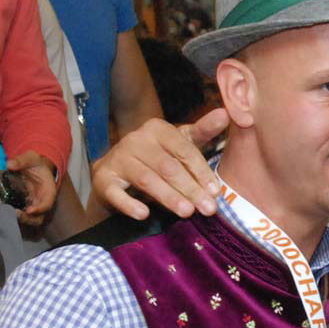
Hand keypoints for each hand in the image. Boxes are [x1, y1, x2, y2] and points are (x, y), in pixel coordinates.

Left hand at [7, 151, 56, 223]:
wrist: (34, 166)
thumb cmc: (37, 164)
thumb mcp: (31, 158)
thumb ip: (21, 161)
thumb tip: (9, 164)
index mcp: (48, 190)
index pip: (47, 204)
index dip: (39, 209)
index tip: (29, 210)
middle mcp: (42, 201)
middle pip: (39, 218)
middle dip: (28, 219)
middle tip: (17, 214)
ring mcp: (33, 205)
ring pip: (30, 219)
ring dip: (21, 219)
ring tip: (9, 213)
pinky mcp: (24, 205)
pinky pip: (21, 214)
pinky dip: (13, 214)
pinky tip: (4, 209)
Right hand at [92, 110, 228, 219]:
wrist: (117, 172)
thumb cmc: (157, 157)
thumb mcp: (181, 143)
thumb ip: (204, 130)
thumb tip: (225, 113)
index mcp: (157, 129)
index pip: (184, 150)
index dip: (201, 171)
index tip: (216, 191)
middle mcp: (136, 140)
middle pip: (167, 167)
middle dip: (190, 189)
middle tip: (208, 208)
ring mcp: (118, 159)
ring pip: (147, 179)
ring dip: (168, 197)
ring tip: (187, 212)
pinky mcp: (103, 179)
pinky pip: (116, 193)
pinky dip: (129, 204)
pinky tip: (144, 214)